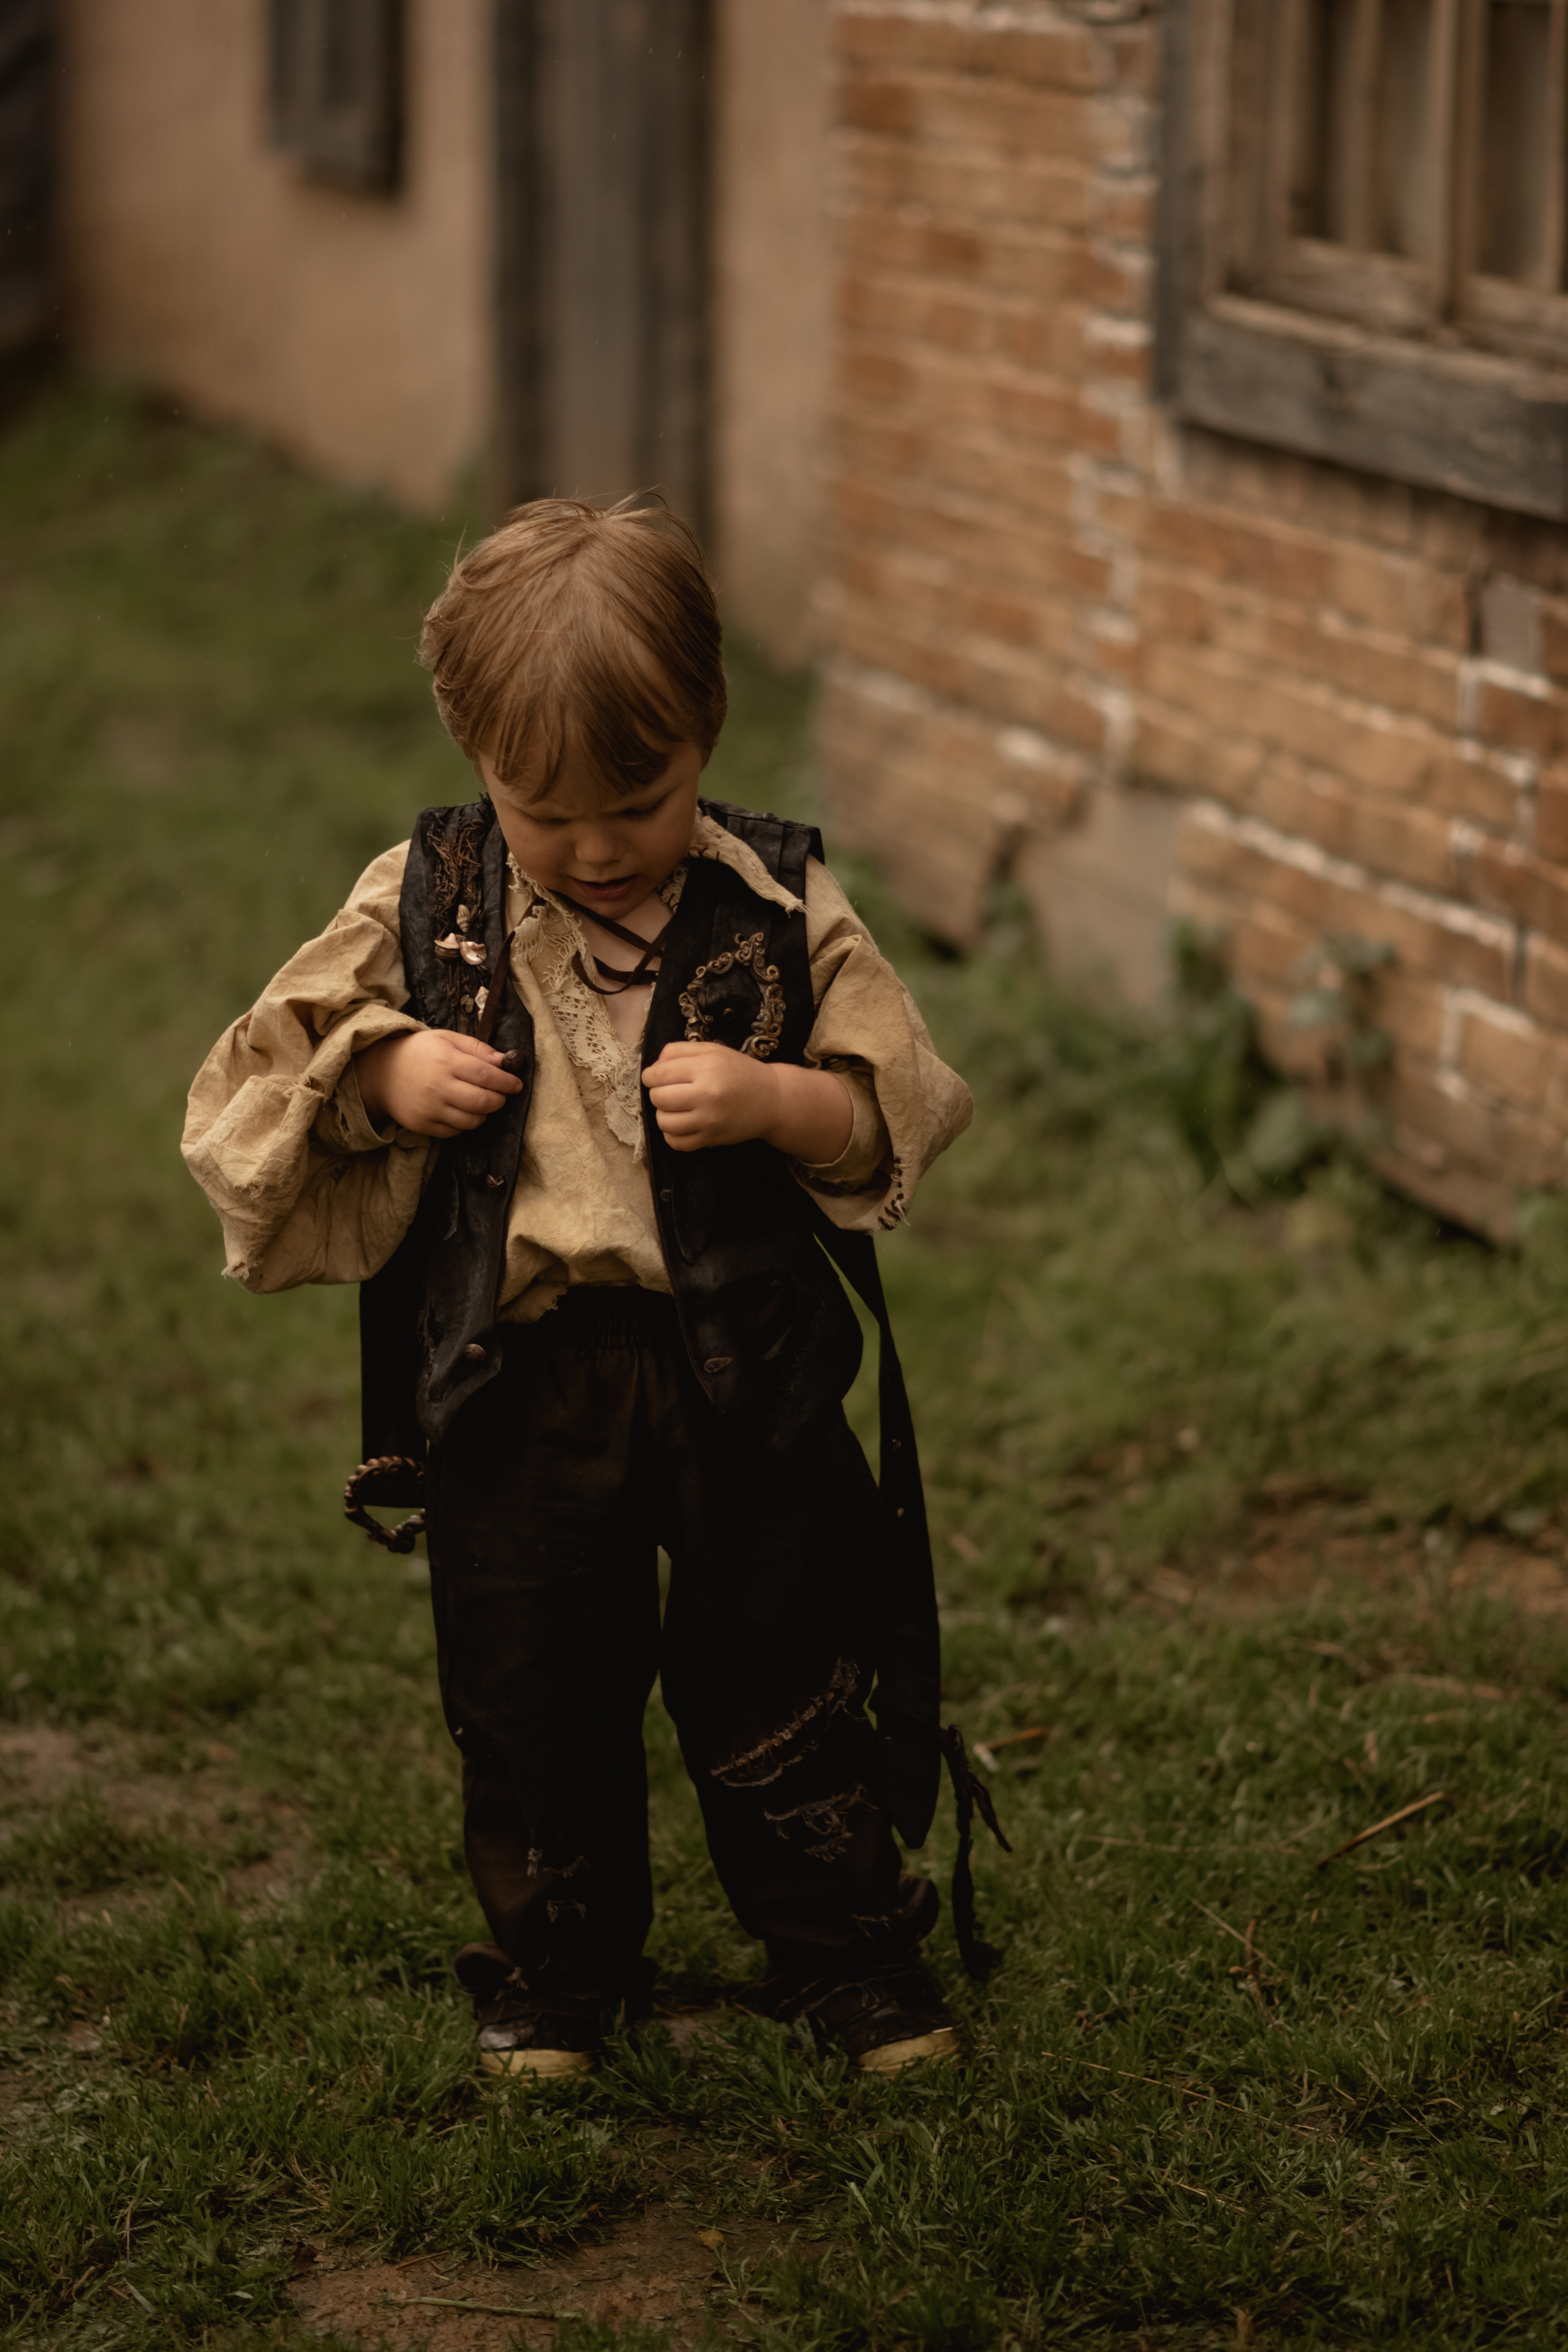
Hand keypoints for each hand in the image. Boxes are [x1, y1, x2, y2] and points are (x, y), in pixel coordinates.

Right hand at [355, 1029, 522, 1138]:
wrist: (381, 1072)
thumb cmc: (419, 1052)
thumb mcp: (446, 1039)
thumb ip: (477, 1048)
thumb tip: (505, 1061)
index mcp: (446, 1060)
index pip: (487, 1075)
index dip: (507, 1082)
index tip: (516, 1085)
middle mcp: (438, 1086)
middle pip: (483, 1102)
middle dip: (499, 1101)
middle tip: (501, 1096)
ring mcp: (429, 1109)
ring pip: (472, 1121)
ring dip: (483, 1114)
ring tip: (480, 1102)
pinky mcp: (423, 1125)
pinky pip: (455, 1132)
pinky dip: (465, 1124)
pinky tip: (460, 1111)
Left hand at [642, 1040, 852, 1161]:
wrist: (771, 1099)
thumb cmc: (739, 1071)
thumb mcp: (712, 1050)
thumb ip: (679, 1051)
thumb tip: (653, 1066)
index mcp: (706, 1068)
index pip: (658, 1074)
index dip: (651, 1075)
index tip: (657, 1077)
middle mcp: (706, 1094)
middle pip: (657, 1098)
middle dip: (658, 1093)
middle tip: (671, 1091)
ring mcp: (708, 1120)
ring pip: (663, 1122)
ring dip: (664, 1114)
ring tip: (676, 1108)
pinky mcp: (711, 1139)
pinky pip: (676, 1143)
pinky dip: (673, 1135)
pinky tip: (682, 1124)